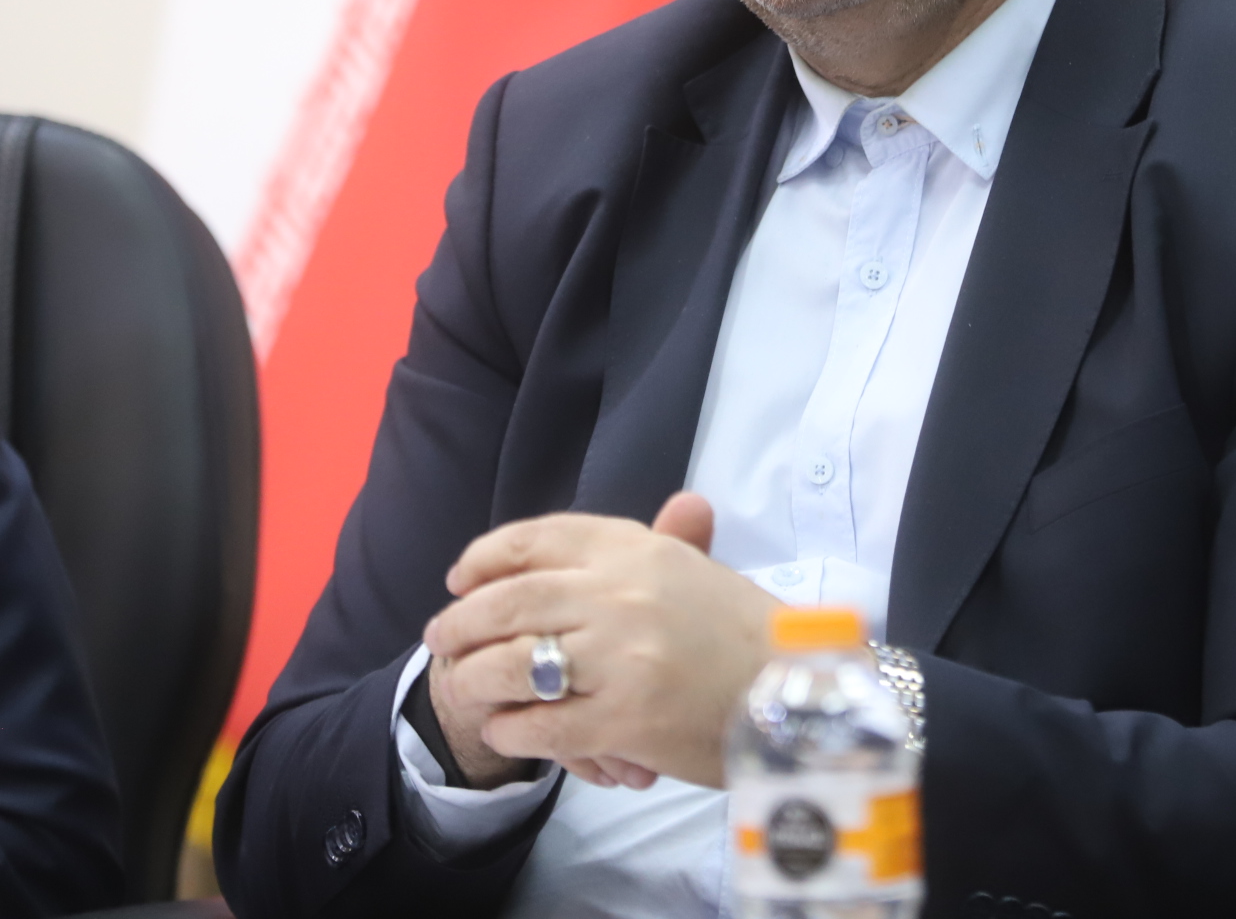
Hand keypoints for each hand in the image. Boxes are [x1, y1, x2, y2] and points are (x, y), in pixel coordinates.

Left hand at [422, 492, 774, 790]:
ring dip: (474, 680)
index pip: (537, 539)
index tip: (460, 578)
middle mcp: (621, 593)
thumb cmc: (746, 633)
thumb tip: (684, 503)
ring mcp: (618, 657)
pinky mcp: (621, 719)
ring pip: (511, 665)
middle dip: (461, 623)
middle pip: (508, 601)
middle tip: (441, 639)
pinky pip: (540, 726)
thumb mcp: (704, 573)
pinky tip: (506, 732)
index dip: (484, 558)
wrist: (795, 695)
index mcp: (638, 548)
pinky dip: (511, 731)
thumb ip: (672, 540)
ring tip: (464, 688)